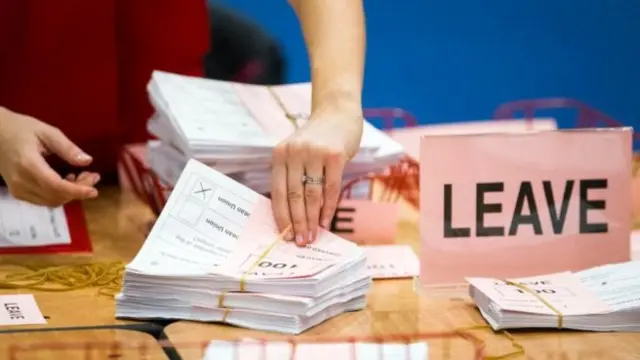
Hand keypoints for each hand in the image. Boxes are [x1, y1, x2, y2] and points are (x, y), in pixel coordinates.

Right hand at [0, 107, 99, 206]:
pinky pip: (43, 200)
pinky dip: (60, 195)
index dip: (77, 191)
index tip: (94, 191)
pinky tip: (67, 181)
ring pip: (51, 201)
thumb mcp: (47, 131)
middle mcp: (21, 181)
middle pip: (56, 196)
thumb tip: (87, 161)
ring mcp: (17, 189)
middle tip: (93, 176)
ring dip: (71, 194)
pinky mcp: (17, 192)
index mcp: (28, 164)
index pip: (56, 186)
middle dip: (79, 191)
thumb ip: (67, 148)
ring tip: (83, 177)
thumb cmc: (21, 129)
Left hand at [271, 107, 362, 245]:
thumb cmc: (317, 139)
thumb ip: (292, 177)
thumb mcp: (296, 153)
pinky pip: (331, 188)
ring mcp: (315, 153)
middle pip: (294, 196)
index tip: (285, 235)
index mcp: (279, 155)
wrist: (338, 113)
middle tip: (300, 242)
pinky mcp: (335, 155)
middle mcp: (294, 153)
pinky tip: (327, 221)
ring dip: (312, 219)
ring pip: (312, 194)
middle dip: (297, 223)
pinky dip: (329, 208)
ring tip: (313, 236)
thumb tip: (293, 216)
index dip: (281, 216)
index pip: (277, 192)